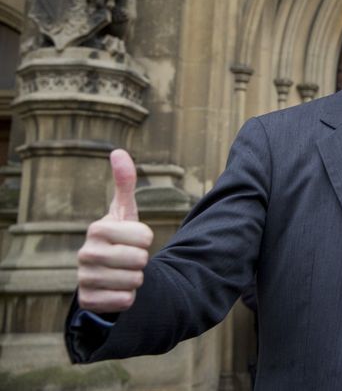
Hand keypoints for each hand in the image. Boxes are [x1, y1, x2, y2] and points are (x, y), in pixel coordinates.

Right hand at [76, 149, 153, 312]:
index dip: (146, 239)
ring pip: (134, 281)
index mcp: (97, 228)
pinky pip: (123, 301)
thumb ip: (125, 183)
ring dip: (135, 280)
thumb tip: (118, 151)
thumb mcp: (125, 211)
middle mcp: (85, 253)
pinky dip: (127, 298)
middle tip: (130, 259)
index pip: (144, 236)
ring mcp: (83, 278)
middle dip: (142, 261)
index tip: (134, 239)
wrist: (106, 274)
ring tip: (123, 273)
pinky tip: (116, 290)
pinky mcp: (87, 301)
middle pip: (140, 259)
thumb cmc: (119, 238)